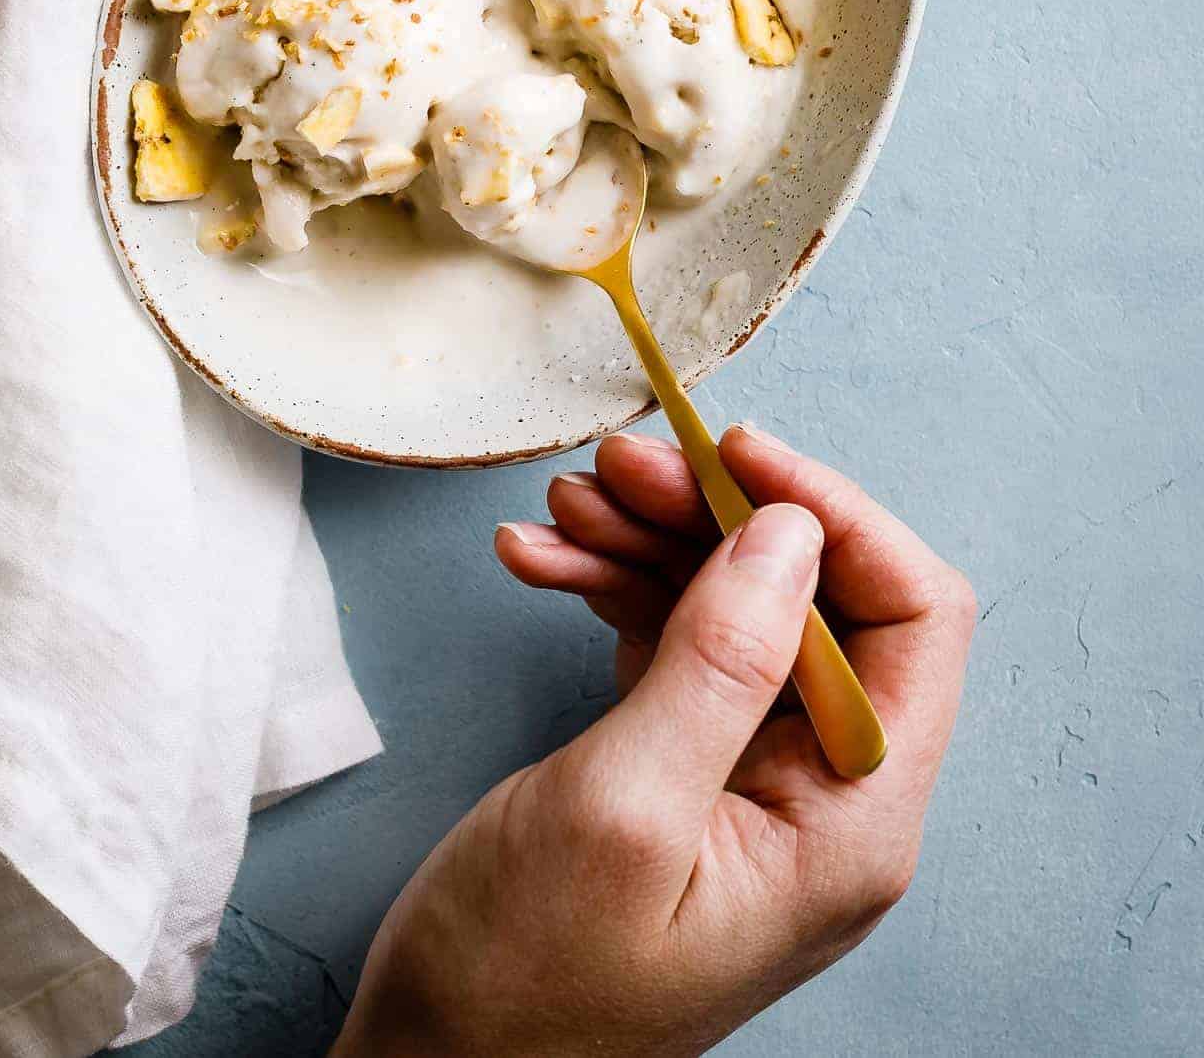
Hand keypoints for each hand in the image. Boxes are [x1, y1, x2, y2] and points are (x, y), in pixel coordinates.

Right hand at [333, 426, 973, 1057]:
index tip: (737, 453)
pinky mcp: (685, 768)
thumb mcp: (621, 808)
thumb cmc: (521, 983)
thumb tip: (793, 530)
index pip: (914, 619)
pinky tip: (540, 562)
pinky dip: (612, 589)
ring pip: (734, 605)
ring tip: (561, 507)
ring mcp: (752, 780)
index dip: (837, 514)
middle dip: (714, 514)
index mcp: (850, 820)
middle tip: (615, 467)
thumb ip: (718, 660)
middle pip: (813, 597)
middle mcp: (822, 794)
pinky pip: (673, 641)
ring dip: (649, 541)